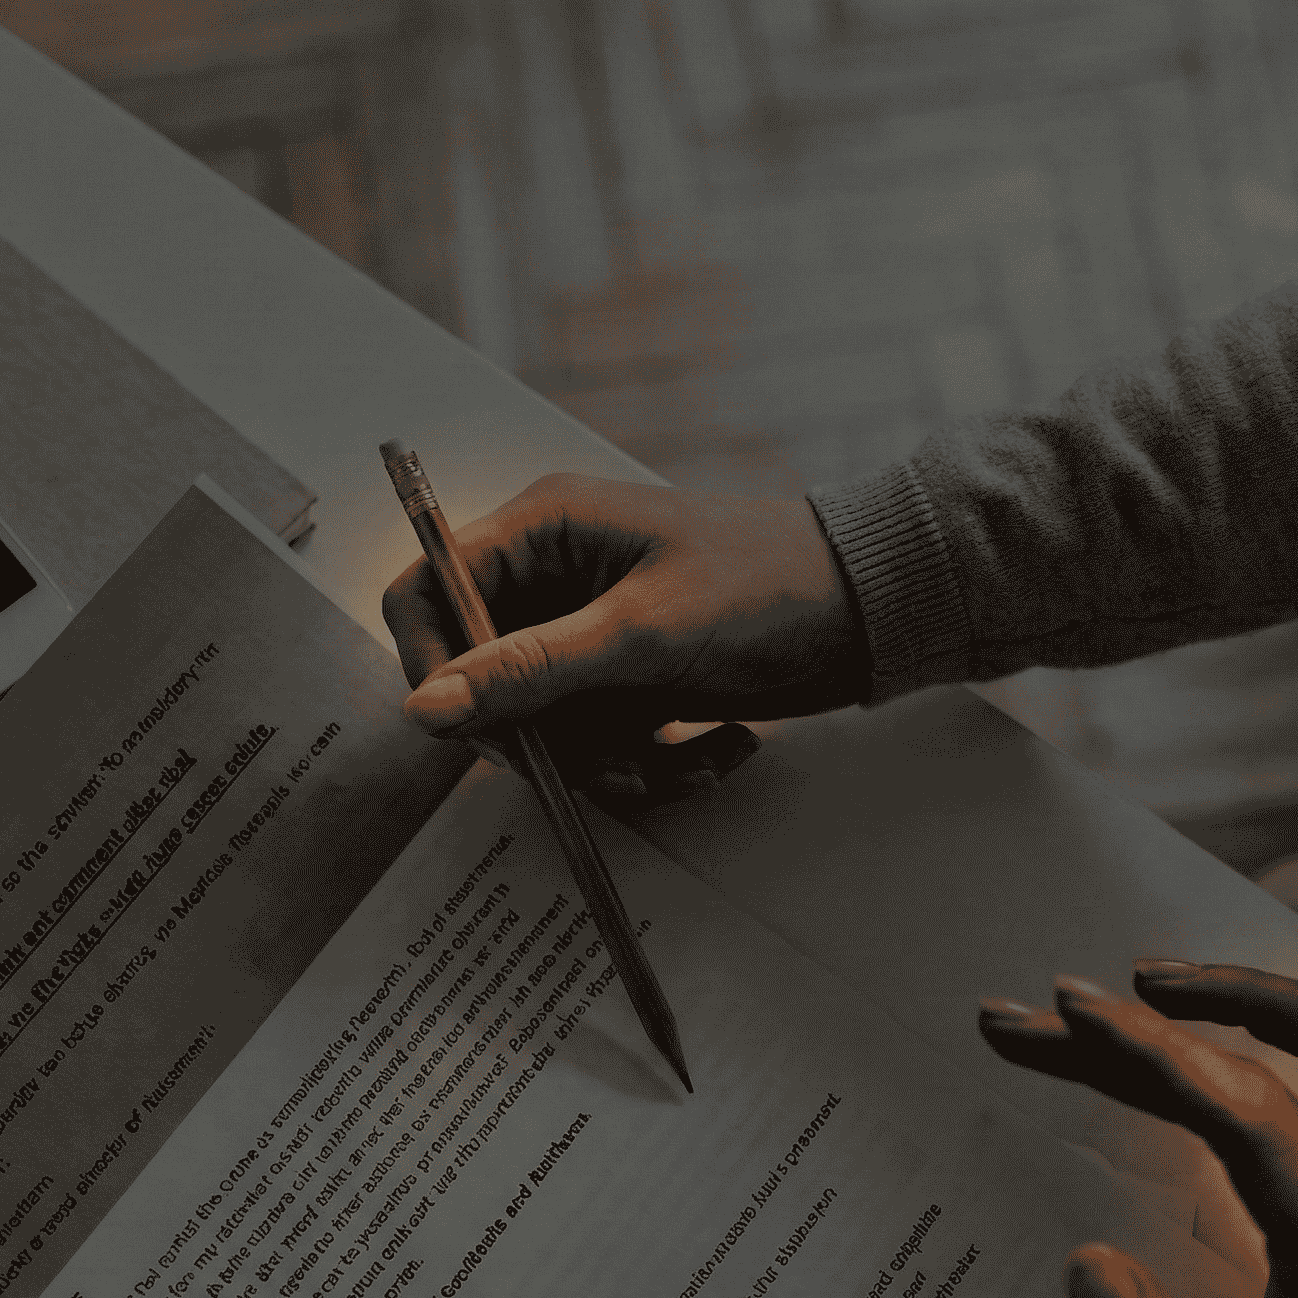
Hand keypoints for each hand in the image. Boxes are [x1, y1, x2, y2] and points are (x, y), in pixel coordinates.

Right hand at [380, 475, 865, 798]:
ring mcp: (590, 637)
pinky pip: (597, 746)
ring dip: (606, 764)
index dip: (434, 667)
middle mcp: (554, 579)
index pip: (426, 594)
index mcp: (542, 530)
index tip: (477, 728)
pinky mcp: (628, 683)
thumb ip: (528, 673)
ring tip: (676, 755)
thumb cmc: (767, 589)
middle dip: (542, 738)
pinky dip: (647, 766)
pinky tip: (713, 749)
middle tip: (600, 754)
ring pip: (543, 730)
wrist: (871, 615)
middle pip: (481, 681)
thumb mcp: (641, 635)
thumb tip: (427, 711)